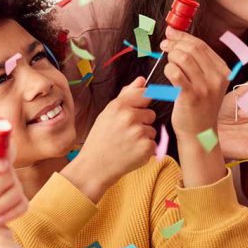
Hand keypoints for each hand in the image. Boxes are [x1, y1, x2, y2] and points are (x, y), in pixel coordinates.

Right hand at [63, 79, 155, 199]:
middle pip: (151, 114)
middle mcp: (130, 117)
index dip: (143, 103)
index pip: (146, 94)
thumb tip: (142, 80)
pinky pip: (154, 143)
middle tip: (125, 133)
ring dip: (143, 136)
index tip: (137, 111)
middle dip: (141, 123)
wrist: (94, 167)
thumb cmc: (101, 138)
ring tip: (126, 143)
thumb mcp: (108, 113)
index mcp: (119, 106)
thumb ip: (127, 95)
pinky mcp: (146, 148)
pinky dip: (145, 149)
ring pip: (152, 130)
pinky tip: (131, 152)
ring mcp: (139, 133)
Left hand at [162, 29, 229, 138]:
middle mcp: (217, 78)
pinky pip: (175, 73)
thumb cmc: (200, 106)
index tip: (172, 33)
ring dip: (171, 55)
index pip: (203, 46)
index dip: (184, 37)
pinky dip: (168, 68)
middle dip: (175, 43)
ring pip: (184, 58)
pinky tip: (167, 71)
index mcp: (223, 72)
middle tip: (165, 44)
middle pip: (193, 49)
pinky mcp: (191, 96)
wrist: (199, 133)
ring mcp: (205, 88)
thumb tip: (180, 39)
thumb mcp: (210, 83)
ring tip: (167, 59)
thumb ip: (201, 64)